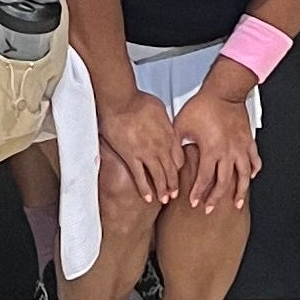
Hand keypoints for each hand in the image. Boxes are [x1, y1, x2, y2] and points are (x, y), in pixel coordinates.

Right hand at [99, 89, 184, 208]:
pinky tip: (148, 197)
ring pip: (158, 176)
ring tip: (164, 199)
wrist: (121, 100)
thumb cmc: (137, 100)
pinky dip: (145, 189)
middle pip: (171, 170)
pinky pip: (140, 176)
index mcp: (168, 134)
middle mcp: (160, 146)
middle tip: (175, 194)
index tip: (178, 174)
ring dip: (163, 190)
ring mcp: (146, 153)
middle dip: (174, 184)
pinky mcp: (131, 156)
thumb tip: (164, 124)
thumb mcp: (160, 109)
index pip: (179, 157)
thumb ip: (163, 122)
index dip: (179, 168)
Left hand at [172, 86, 260, 213]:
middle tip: (210, 208)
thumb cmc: (204, 105)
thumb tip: (171, 163)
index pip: (205, 179)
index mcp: (212, 150)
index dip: (199, 192)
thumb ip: (176, 146)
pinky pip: (254, 160)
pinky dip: (253, 170)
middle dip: (216, 198)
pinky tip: (251, 176)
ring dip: (240, 191)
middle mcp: (228, 152)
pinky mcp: (248, 141)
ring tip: (237, 202)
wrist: (224, 91)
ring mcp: (241, 148)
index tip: (194, 201)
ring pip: (243, 176)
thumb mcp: (182, 125)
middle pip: (224, 183)